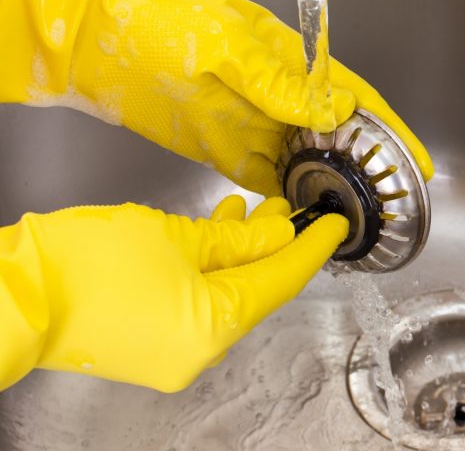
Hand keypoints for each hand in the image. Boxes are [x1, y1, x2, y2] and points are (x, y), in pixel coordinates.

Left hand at [0, 0, 432, 195]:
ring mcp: (253, 124)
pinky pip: (266, 177)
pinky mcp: (225, 148)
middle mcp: (279, 97)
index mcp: (290, 63)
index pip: (354, 99)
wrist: (98, 42)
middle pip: (337, 136)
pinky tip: (301, 218)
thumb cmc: (162, 25)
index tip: (415, 161)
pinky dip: (286, 197)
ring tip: (355, 218)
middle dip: (367, 166)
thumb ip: (281, 84)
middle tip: (392, 201)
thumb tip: (337, 108)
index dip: (389, 130)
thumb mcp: (228, 47)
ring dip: (329, 187)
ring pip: (306, 161)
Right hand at [0, 196, 345, 392]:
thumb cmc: (83, 263)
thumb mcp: (173, 236)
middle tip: (292, 206)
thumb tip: (279, 233)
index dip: (312, 249)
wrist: (10, 295)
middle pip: (255, 291)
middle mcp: (200, 352)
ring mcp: (175, 355)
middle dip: (274, 245)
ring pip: (226, 296)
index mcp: (213, 327)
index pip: (281, 282)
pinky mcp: (151, 347)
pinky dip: (210, 271)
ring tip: (254, 210)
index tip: (336, 224)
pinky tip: (215, 233)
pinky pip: (197, 305)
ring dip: (241, 253)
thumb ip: (236, 239)